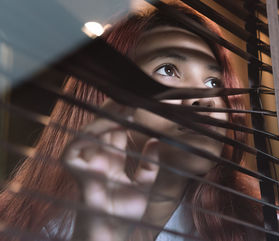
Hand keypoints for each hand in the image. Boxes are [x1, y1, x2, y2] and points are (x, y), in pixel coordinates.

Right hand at [62, 99, 159, 240]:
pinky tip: (105, 128)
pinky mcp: (76, 173)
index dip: (125, 118)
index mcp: (114, 161)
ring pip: (88, 133)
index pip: (117, 132)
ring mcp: (87, 165)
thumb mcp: (143, 188)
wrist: (110, 235)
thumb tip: (156, 141)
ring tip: (122, 112)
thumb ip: (149, 167)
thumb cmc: (123, 216)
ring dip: (104, 120)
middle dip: (114, 112)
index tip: (138, 106)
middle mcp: (99, 159)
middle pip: (102, 128)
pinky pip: (73, 150)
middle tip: (130, 101)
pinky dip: (86, 137)